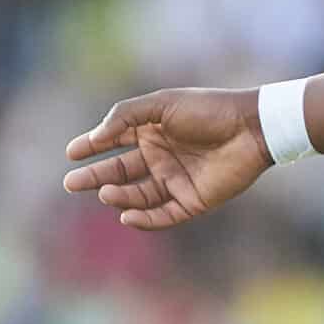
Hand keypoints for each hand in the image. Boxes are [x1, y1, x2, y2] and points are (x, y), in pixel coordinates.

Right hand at [63, 88, 273, 229]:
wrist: (252, 127)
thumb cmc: (209, 110)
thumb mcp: (162, 104)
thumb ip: (125, 116)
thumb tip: (95, 138)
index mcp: (152, 132)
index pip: (113, 142)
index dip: (91, 147)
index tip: (72, 152)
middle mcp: (161, 158)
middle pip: (120, 173)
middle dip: (94, 178)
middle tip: (71, 182)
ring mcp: (176, 180)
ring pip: (138, 196)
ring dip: (119, 196)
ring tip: (105, 191)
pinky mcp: (193, 200)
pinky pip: (163, 215)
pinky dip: (144, 219)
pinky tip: (127, 215)